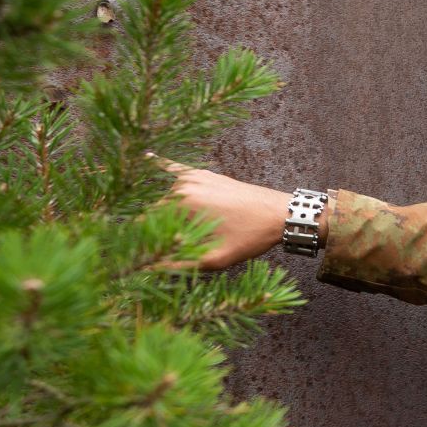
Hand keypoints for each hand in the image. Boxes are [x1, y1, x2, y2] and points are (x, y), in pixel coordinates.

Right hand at [150, 155, 292, 270]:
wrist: (281, 214)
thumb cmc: (251, 236)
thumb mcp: (215, 258)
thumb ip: (178, 264)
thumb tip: (148, 268)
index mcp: (184, 202)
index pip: (146, 222)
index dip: (146, 240)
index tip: (150, 253)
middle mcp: (185, 184)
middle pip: (157, 211)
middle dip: (161, 229)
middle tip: (182, 247)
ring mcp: (195, 175)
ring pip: (168, 199)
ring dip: (170, 214)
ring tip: (189, 232)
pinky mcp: (206, 174)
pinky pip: (177, 169)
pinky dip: (161, 165)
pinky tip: (145, 158)